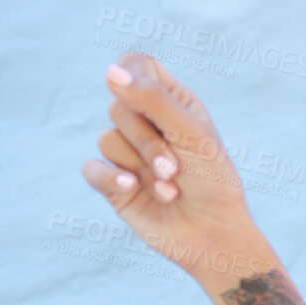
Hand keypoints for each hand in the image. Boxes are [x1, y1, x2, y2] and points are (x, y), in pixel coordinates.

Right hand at [80, 52, 271, 286]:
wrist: (214, 237)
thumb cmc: (213, 183)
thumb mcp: (191, 135)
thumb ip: (153, 101)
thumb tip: (110, 72)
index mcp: (171, 102)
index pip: (136, 65)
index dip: (133, 75)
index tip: (145, 96)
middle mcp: (146, 123)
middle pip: (119, 107)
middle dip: (147, 140)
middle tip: (175, 168)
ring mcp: (128, 154)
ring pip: (107, 139)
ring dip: (142, 168)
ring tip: (171, 190)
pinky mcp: (113, 183)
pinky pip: (91, 168)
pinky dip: (111, 178)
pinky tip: (131, 189)